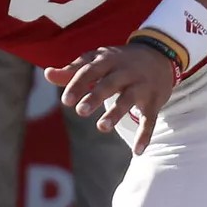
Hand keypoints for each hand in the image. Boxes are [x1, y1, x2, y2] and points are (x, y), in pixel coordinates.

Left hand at [47, 43, 178, 152]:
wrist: (159, 54)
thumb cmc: (119, 62)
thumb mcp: (98, 60)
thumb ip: (73, 70)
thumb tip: (47, 74)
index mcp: (108, 60)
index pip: (90, 71)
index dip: (78, 84)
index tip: (65, 101)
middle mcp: (125, 72)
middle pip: (109, 84)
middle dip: (95, 96)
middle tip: (80, 111)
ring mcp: (141, 86)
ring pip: (129, 100)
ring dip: (116, 113)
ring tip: (102, 127)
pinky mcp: (154, 101)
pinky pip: (150, 119)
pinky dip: (145, 135)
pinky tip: (136, 151)